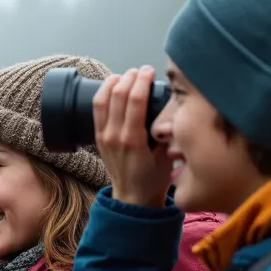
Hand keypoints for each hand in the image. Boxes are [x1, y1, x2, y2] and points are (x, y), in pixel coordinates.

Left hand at [93, 65, 172, 207]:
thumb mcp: (168, 156)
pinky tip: (113, 86)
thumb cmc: (154, 179)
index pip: (135, 101)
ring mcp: (103, 136)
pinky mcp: (98, 138)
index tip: (150, 71)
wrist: (132, 199)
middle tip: (142, 71)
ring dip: (113, 83)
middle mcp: (115, 135)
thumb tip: (173, 108)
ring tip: (127, 75)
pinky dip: (103, 93)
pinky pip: (97, 109)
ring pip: (102, 100)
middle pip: (118, 95)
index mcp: (133, 140)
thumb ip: (169, 133)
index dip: (142, 81)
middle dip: (130, 77)